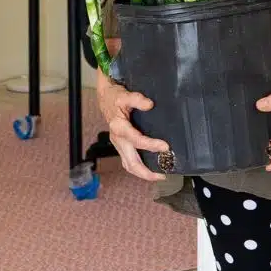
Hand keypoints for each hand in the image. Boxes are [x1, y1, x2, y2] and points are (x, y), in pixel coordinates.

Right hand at [96, 68, 169, 182]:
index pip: (136, 140)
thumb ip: (137, 99)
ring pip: (128, 165)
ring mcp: (118, 144)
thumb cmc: (115, 97)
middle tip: (162, 175)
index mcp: (119, 127)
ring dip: (142, 173)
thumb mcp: (125, 94)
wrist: (105, 98)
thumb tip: (149, 105)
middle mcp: (118, 139)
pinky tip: (148, 167)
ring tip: (158, 175)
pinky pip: (128, 161)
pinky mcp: (121, 145)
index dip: (151, 145)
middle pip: (130, 163)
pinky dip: (138, 168)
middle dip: (146, 172)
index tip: (165, 147)